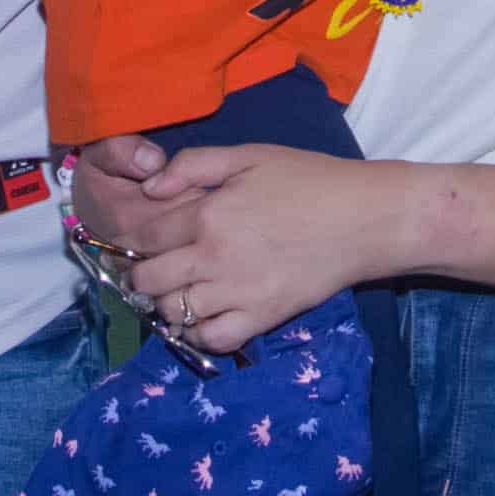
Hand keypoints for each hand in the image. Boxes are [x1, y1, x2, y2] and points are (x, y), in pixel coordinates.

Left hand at [114, 141, 419, 357]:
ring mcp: (237, 292)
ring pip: (173, 313)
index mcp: (207, 214)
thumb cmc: (308, 180)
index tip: (134, 244)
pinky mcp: (262, 317)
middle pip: (148, 281)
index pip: (143, 238)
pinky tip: (204, 316)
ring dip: (165, 304)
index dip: (129, 242)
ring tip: (175, 292)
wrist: (365, 219)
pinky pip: (212, 339)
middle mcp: (214, 258)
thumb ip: (193, 166)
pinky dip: (198, 333)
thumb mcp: (249, 156)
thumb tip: (150, 189)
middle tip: (150, 270)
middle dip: (139, 277)